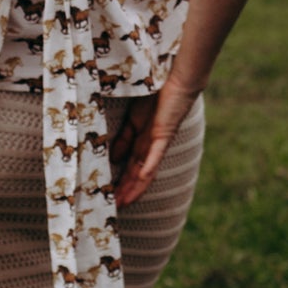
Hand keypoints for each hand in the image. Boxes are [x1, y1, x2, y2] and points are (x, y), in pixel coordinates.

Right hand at [111, 75, 200, 207]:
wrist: (177, 79)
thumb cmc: (155, 94)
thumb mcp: (133, 119)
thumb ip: (125, 137)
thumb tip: (114, 159)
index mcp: (143, 141)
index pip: (130, 166)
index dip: (121, 182)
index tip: (110, 197)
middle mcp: (151, 145)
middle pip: (136, 173)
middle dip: (125, 191)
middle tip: (113, 208)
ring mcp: (158, 141)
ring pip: (145, 169)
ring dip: (135, 186)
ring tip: (124, 202)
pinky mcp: (164, 133)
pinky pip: (156, 152)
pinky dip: (149, 165)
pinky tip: (141, 178)